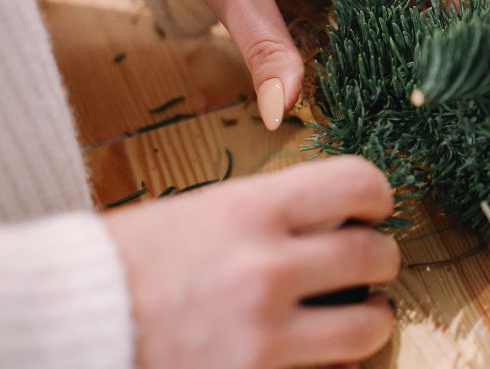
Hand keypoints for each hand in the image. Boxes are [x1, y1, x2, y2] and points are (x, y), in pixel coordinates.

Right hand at [105, 156, 400, 368]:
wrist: (69, 326)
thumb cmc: (128, 265)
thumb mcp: (202, 213)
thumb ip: (272, 213)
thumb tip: (341, 216)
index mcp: (249, 211)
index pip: (360, 183)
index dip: (376, 198)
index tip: (370, 211)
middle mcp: (264, 270)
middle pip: (376, 255)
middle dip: (376, 261)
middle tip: (362, 268)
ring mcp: (262, 337)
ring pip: (371, 326)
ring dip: (368, 320)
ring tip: (350, 317)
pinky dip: (334, 367)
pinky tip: (312, 354)